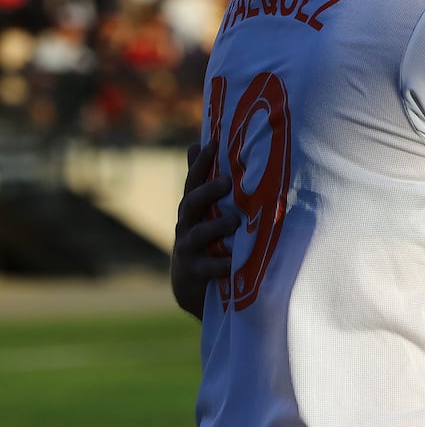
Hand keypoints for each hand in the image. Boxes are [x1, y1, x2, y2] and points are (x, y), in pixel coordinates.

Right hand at [171, 143, 238, 319]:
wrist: (191, 284)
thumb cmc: (206, 240)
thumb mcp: (204, 211)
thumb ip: (203, 182)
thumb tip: (198, 143)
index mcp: (193, 209)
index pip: (194, 181)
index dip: (200, 163)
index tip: (211, 143)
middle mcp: (187, 225)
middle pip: (192, 204)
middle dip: (207, 191)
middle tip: (226, 182)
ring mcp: (188, 248)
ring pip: (198, 234)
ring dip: (215, 227)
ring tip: (234, 222)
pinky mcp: (194, 272)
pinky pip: (207, 268)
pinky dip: (221, 264)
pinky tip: (235, 261)